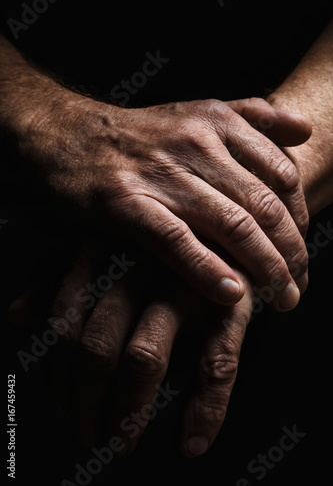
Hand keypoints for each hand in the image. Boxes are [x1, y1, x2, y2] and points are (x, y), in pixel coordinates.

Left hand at [8, 234, 255, 457]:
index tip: (58, 400)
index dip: (55, 371)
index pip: (63, 320)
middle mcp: (141, 265)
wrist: (230, 223)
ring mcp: (186, 283)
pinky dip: (205, 408)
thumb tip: (18, 316)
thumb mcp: (101, 244)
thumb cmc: (159, 239)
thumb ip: (57, 276)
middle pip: (98, 345)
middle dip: (85, 401)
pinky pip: (216, 362)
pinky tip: (192, 440)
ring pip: (145, 356)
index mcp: (105, 249)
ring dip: (128, 411)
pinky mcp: (233, 302)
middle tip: (85, 436)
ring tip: (120, 446)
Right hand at [9, 81, 310, 309]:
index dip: (300, 220)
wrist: (68, 136)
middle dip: (292, 252)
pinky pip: (177, 242)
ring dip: (265, 267)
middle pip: (263, 205)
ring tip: (283, 298)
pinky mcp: (126, 203)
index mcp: (217, 122)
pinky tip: (232, 294)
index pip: (282, 176)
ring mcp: (160, 174)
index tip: (302, 250)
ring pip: (230, 224)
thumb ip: (253, 116)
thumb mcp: (197, 113)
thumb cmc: (139, 136)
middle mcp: (194, 144)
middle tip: (299, 285)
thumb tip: (306, 130)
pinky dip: (208, 271)